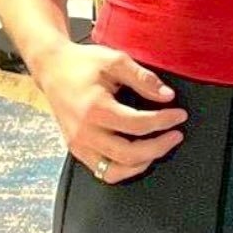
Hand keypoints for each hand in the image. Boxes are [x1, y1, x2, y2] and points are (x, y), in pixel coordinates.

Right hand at [37, 42, 188, 184]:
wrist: (53, 68)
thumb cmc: (82, 63)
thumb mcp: (115, 60)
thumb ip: (143, 78)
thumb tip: (167, 95)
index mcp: (95, 108)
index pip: (138, 124)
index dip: (164, 121)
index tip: (179, 115)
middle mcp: (85, 131)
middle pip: (129, 154)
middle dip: (159, 147)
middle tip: (176, 135)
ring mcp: (78, 144)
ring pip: (115, 171)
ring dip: (142, 163)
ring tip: (159, 148)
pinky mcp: (76, 149)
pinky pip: (103, 172)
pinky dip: (124, 169)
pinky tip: (138, 156)